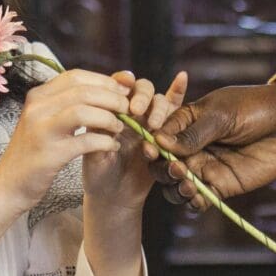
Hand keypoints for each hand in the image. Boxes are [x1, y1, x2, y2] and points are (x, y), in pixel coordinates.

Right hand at [0, 67, 135, 204]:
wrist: (9, 185)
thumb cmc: (35, 151)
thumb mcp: (47, 120)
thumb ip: (73, 102)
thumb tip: (112, 83)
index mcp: (38, 96)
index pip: (75, 76)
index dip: (104, 81)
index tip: (122, 91)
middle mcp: (37, 108)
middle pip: (83, 91)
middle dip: (112, 98)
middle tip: (128, 109)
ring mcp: (42, 130)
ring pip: (84, 111)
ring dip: (109, 118)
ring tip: (120, 127)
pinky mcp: (50, 154)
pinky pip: (85, 141)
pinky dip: (104, 142)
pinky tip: (113, 146)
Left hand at [84, 70, 187, 208]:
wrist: (115, 197)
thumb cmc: (99, 175)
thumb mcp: (93, 155)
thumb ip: (98, 136)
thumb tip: (107, 115)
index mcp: (111, 111)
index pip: (118, 86)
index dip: (122, 84)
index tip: (122, 93)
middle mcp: (132, 112)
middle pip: (142, 89)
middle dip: (142, 96)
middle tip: (136, 111)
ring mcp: (151, 121)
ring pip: (160, 101)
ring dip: (159, 108)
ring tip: (153, 125)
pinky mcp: (167, 133)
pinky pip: (175, 109)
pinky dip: (178, 92)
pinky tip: (181, 78)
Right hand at [163, 77, 275, 202]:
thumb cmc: (254, 108)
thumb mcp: (221, 115)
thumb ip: (193, 133)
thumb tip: (160, 143)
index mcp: (186, 123)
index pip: (159, 137)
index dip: (152, 146)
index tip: (152, 151)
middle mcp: (191, 148)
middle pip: (163, 165)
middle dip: (163, 170)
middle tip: (177, 168)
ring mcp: (205, 167)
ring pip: (176, 186)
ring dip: (175, 188)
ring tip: (188, 183)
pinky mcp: (221, 185)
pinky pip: (199, 200)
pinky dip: (192, 202)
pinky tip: (197, 197)